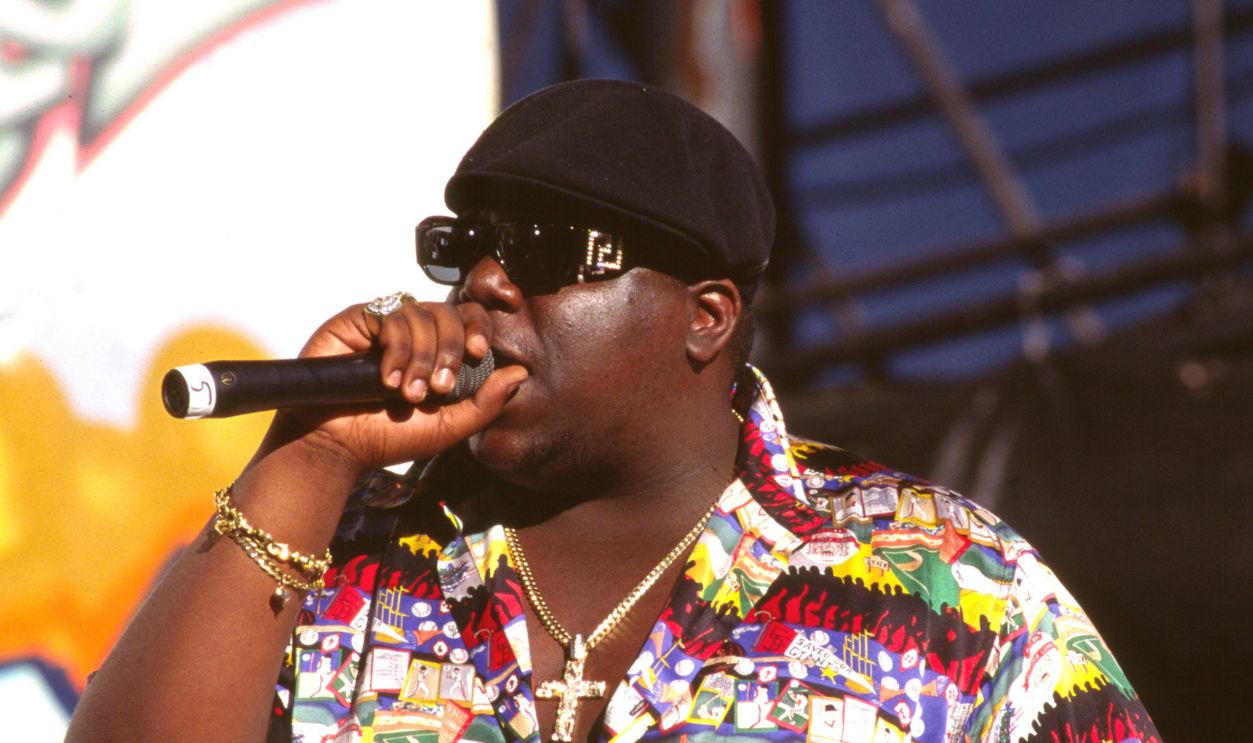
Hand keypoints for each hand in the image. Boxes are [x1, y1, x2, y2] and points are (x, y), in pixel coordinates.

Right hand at [259, 297, 526, 475]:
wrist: (336, 445)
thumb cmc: (388, 437)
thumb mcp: (448, 426)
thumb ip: (485, 403)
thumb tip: (520, 373)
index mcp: (439, 352)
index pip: (469, 320)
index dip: (478, 328)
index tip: (478, 354)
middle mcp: (414, 333)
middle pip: (449, 312)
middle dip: (450, 349)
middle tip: (438, 388)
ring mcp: (386, 324)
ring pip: (422, 314)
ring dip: (422, 356)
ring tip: (407, 393)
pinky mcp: (358, 320)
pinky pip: (390, 315)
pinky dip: (397, 348)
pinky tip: (388, 380)